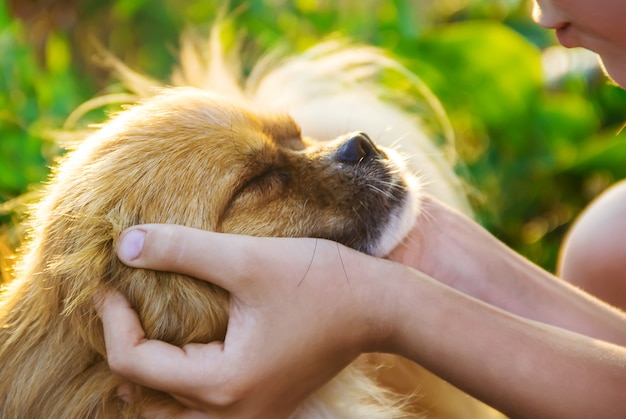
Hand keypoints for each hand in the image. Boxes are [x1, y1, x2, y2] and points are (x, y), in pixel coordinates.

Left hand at [96, 226, 397, 417]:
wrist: (381, 306)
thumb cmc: (322, 282)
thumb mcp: (247, 261)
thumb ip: (182, 250)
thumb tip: (126, 244)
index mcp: (224, 384)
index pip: (135, 364)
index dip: (112, 321)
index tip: (107, 283)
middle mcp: (235, 413)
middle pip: (149, 396)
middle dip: (124, 351)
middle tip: (119, 308)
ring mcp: (252, 412)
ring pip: (174, 408)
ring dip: (149, 374)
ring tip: (138, 331)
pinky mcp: (264, 401)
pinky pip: (203, 404)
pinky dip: (179, 379)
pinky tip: (180, 346)